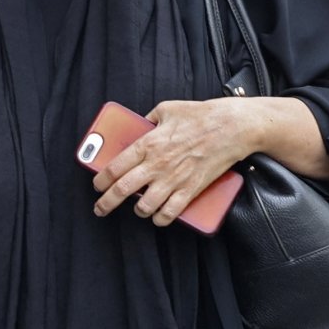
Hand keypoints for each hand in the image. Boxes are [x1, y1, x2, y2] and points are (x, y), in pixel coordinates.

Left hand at [93, 98, 250, 225]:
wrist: (231, 127)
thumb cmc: (200, 115)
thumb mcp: (166, 109)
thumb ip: (148, 119)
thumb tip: (139, 125)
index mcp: (148, 143)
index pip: (114, 167)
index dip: (101, 180)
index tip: (96, 186)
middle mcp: (157, 164)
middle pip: (123, 190)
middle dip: (107, 203)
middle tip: (100, 209)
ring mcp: (174, 179)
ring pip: (145, 206)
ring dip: (137, 211)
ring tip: (136, 209)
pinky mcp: (191, 189)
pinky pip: (170, 213)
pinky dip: (161, 218)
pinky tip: (157, 216)